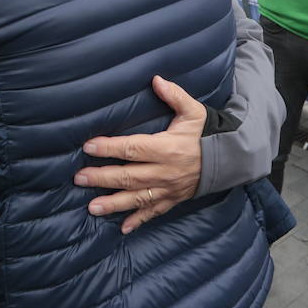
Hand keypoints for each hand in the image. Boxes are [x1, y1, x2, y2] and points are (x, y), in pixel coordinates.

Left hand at [74, 75, 205, 233]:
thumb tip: (156, 80)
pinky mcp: (172, 200)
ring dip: (113, 204)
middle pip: (128, 176)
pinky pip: (153, 212)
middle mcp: (165, 171)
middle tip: (79, 178)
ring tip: (92, 208)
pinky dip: (138, 221)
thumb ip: (175, 95)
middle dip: (102, 178)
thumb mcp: (194, 111)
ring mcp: (168, 189)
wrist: (228, 160)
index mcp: (167, 148)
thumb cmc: (206, 133)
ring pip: (136, 198)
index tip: (88, 146)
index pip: (132, 148)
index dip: (109, 147)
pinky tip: (122, 228)